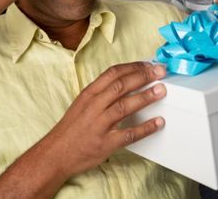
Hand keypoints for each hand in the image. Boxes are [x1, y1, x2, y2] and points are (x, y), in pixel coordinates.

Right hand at [43, 62, 166, 178]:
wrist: (56, 153)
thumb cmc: (71, 128)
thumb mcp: (82, 103)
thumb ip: (101, 93)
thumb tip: (124, 82)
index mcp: (89, 94)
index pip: (112, 73)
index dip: (132, 67)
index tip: (148, 65)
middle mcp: (94, 106)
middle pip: (121, 86)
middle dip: (143, 77)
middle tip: (160, 72)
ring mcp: (99, 125)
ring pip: (125, 106)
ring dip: (145, 97)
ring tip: (161, 91)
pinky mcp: (106, 143)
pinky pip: (129, 134)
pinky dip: (145, 128)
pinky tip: (158, 122)